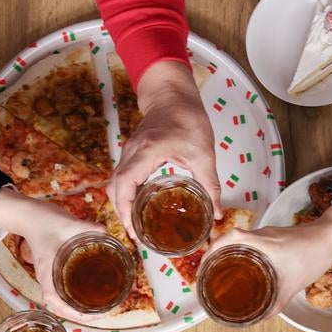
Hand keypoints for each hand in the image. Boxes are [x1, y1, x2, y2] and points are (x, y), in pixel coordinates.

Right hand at [0, 188, 115, 324]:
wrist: (30, 214)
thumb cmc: (45, 221)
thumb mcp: (69, 224)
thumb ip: (89, 228)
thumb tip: (107, 234)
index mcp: (47, 273)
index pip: (56, 303)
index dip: (75, 314)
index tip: (96, 316)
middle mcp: (48, 279)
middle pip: (61, 307)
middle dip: (82, 314)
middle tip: (106, 311)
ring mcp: (50, 276)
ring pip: (63, 301)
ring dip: (79, 308)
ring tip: (102, 306)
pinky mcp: (55, 270)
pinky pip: (64, 290)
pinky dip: (77, 297)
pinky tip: (92, 293)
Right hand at [112, 61, 220, 241]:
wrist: (173, 95)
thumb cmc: (188, 118)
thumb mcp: (203, 154)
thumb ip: (210, 185)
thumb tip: (217, 214)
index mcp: (148, 152)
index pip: (125, 185)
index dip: (125, 210)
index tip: (134, 230)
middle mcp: (132, 152)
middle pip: (114, 188)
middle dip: (121, 214)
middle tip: (136, 235)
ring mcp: (128, 151)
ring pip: (115, 183)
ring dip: (121, 205)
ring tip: (135, 225)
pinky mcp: (131, 152)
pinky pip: (121, 176)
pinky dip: (124, 194)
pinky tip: (138, 206)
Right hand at [210, 208, 331, 321]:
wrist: (331, 237)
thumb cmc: (313, 256)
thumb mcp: (293, 285)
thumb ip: (276, 302)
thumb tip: (260, 317)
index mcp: (262, 243)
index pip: (228, 239)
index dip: (211, 251)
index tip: (203, 267)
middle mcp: (260, 235)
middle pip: (228, 238)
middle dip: (213, 254)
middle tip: (206, 273)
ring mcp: (266, 233)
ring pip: (238, 239)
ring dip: (225, 251)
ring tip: (218, 270)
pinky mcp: (273, 235)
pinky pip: (248, 240)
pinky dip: (239, 250)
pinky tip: (241, 264)